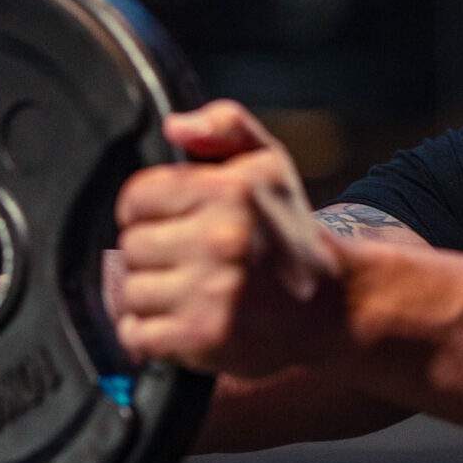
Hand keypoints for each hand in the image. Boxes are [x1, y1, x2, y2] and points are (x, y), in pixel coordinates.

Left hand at [114, 101, 344, 378]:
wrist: (331, 304)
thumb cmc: (288, 231)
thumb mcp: (268, 162)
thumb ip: (224, 125)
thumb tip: (174, 127)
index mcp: (230, 191)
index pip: (137, 197)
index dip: (147, 210)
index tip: (173, 221)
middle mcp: (221, 239)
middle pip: (131, 246)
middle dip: (153, 254)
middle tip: (188, 260)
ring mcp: (213, 292)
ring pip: (130, 291)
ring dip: (152, 296)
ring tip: (188, 292)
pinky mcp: (205, 337)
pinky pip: (138, 334)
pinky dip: (151, 334)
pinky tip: (183, 322)